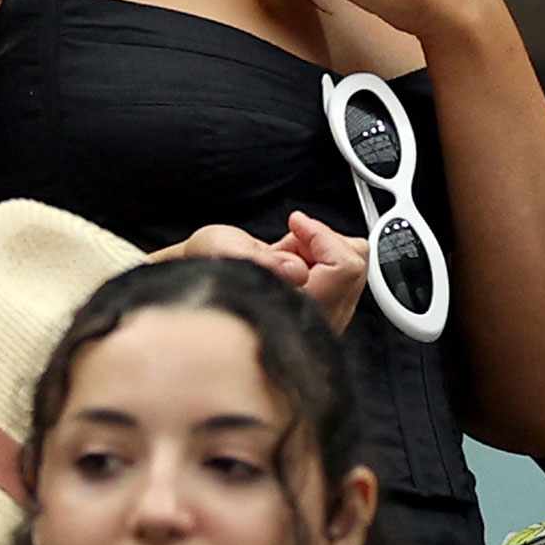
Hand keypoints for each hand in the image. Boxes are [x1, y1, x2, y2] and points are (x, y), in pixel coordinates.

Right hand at [150, 216, 368, 334]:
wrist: (190, 292)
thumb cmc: (204, 276)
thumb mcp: (225, 254)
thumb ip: (265, 261)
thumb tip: (300, 269)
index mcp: (293, 310)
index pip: (343, 266)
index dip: (322, 236)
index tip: (296, 223)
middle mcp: (314, 321)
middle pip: (355, 267)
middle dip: (325, 242)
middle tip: (291, 238)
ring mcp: (321, 320)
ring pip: (349, 271)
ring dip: (320, 251)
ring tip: (284, 251)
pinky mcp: (320, 313)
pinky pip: (338, 277)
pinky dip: (318, 261)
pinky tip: (287, 262)